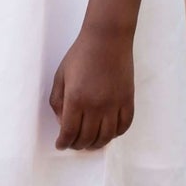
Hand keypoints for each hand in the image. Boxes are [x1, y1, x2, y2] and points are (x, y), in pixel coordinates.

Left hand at [50, 26, 133, 150]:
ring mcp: (114, 104)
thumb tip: (62, 122)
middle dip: (77, 145)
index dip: (64, 142)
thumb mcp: (61, 76)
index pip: (69, 132)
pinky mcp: (128, 100)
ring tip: (90, 144)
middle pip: (87, 138)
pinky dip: (115, 134)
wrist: (107, 39)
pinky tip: (108, 133)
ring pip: (106, 137)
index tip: (61, 145)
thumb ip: (57, 101)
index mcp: (76, 99)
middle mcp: (96, 106)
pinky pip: (124, 126)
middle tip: (73, 144)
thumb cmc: (80, 55)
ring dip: (96, 144)